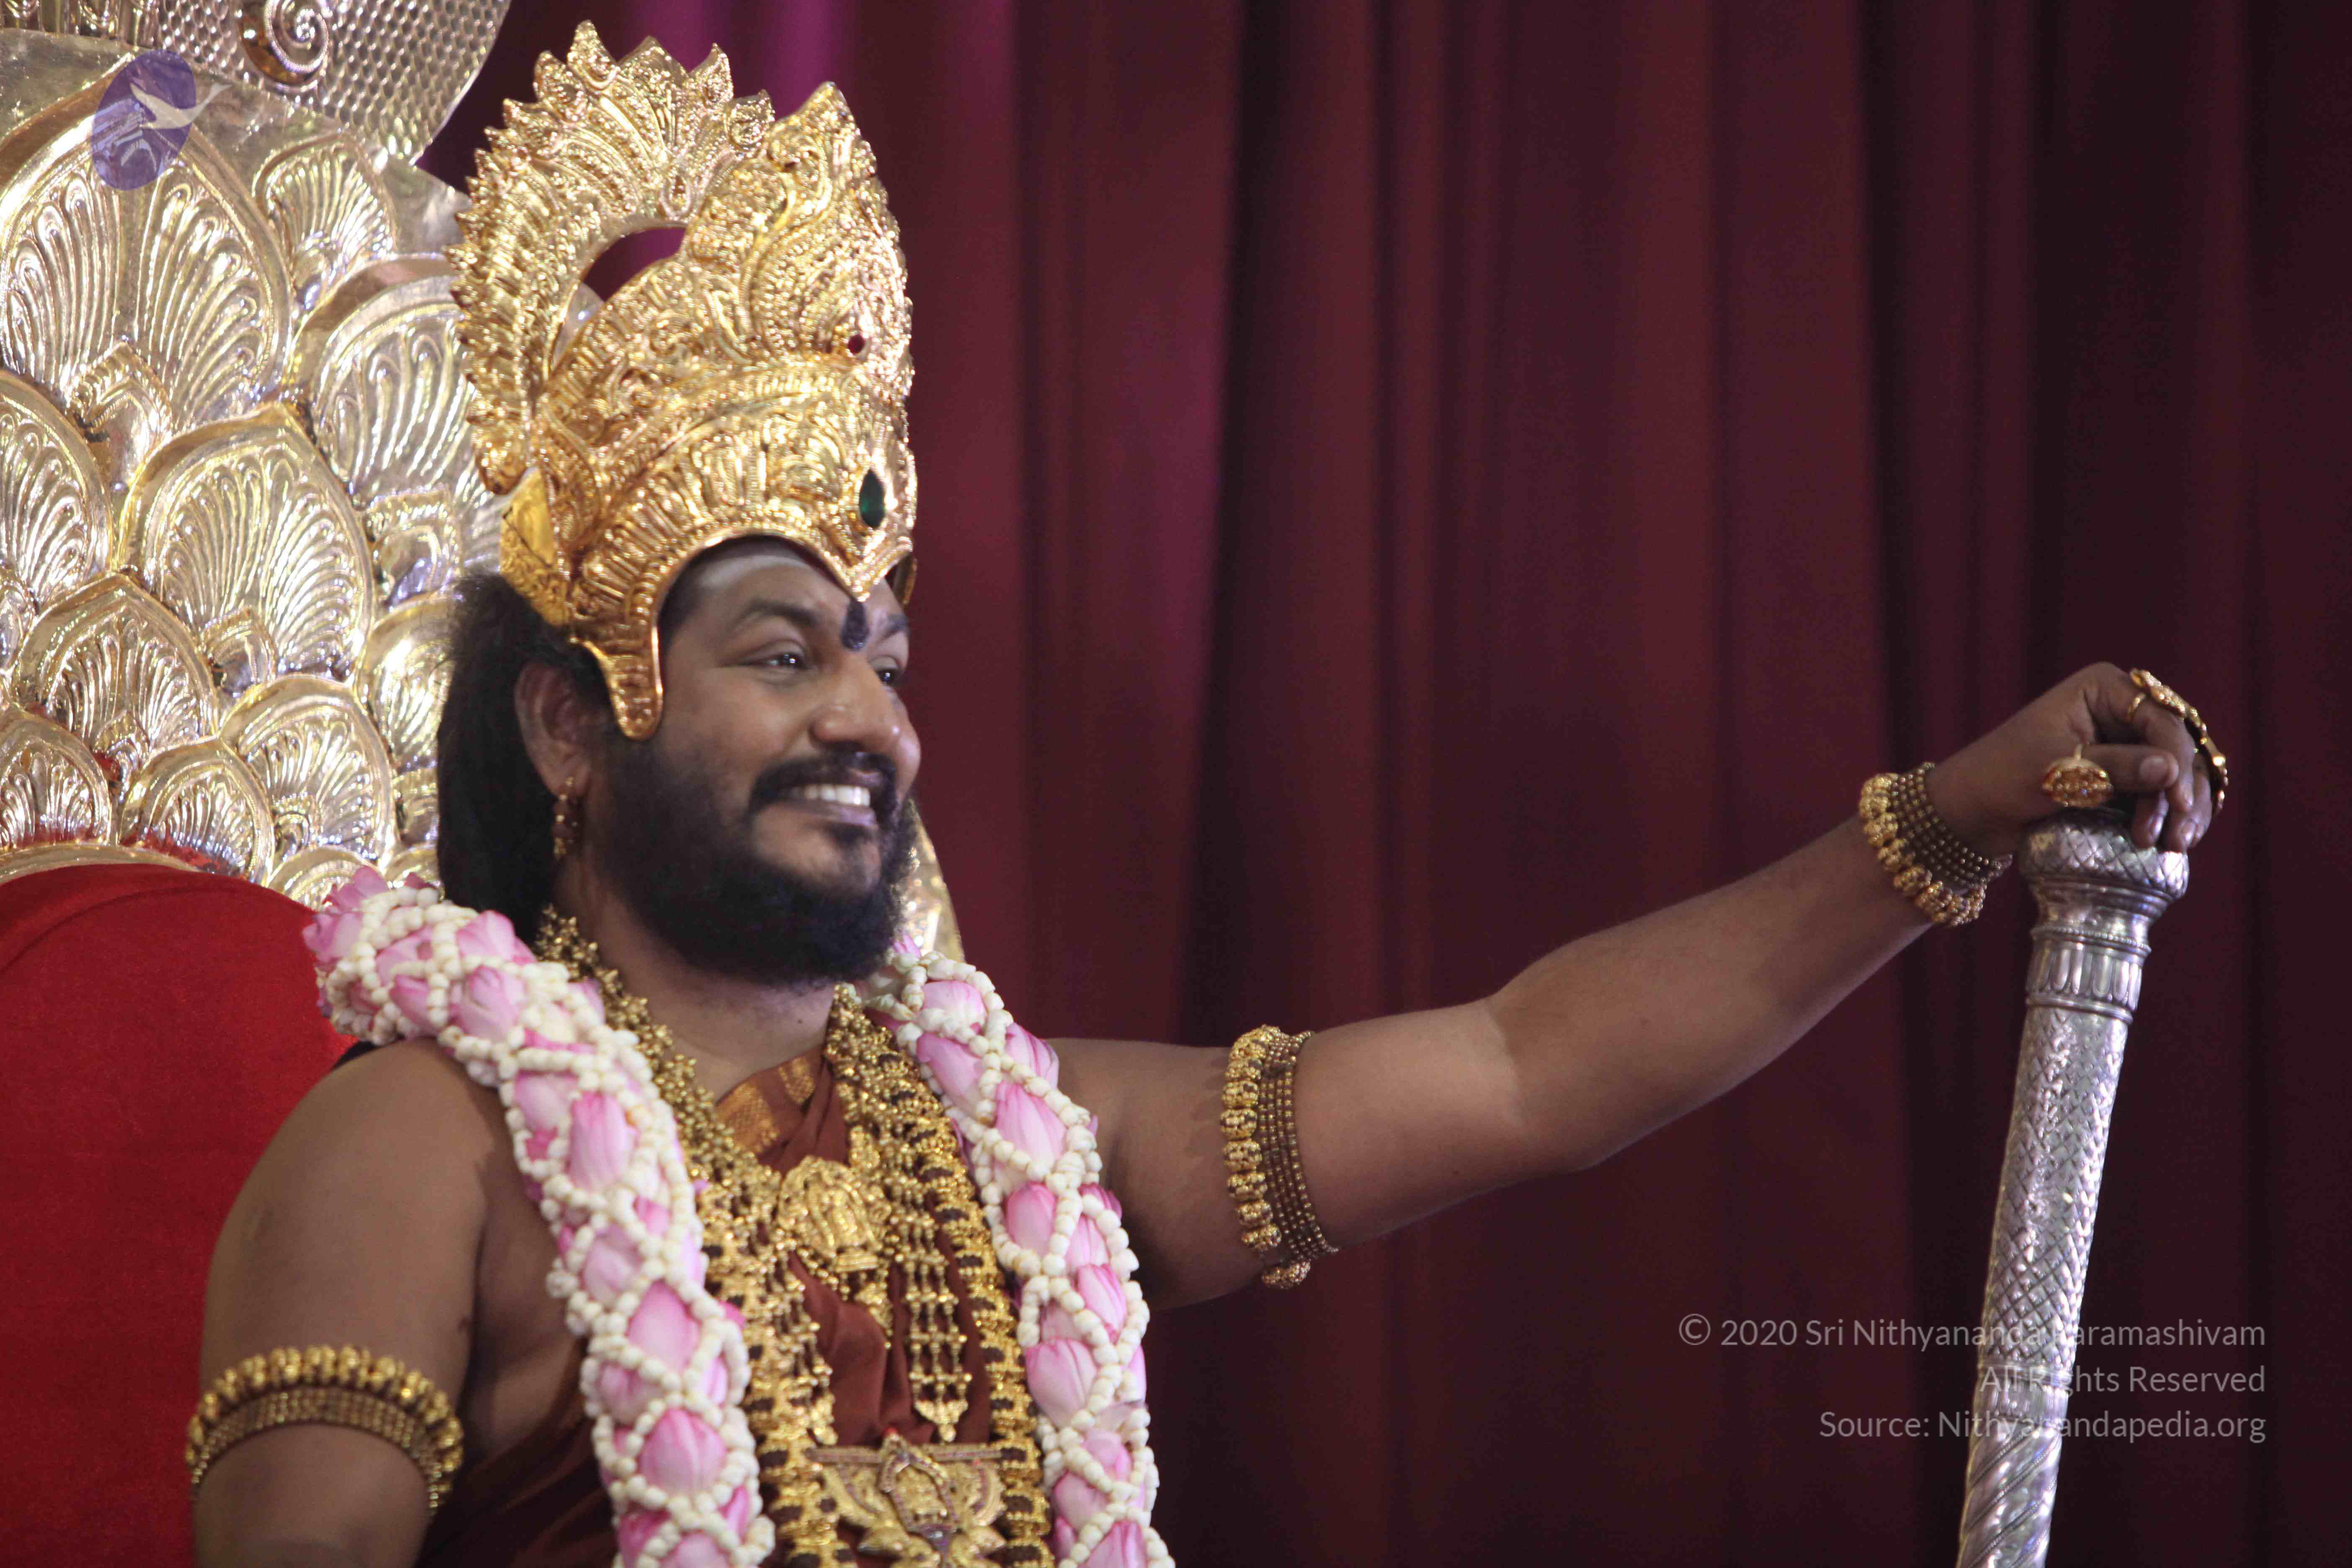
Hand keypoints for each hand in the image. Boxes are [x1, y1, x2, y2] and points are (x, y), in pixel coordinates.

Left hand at [1924, 663, 2218, 858]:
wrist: (1974, 808)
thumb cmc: (2004, 777)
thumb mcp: (2057, 771)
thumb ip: (2114, 768)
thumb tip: (2170, 769)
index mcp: (2104, 688)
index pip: (2161, 720)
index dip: (2177, 760)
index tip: (2177, 803)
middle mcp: (2122, 709)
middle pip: (2178, 747)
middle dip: (2183, 792)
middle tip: (2178, 838)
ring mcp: (2128, 742)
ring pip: (2178, 773)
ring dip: (2183, 810)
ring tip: (2174, 846)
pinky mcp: (2126, 775)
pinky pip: (2162, 793)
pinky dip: (2170, 816)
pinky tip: (2170, 843)